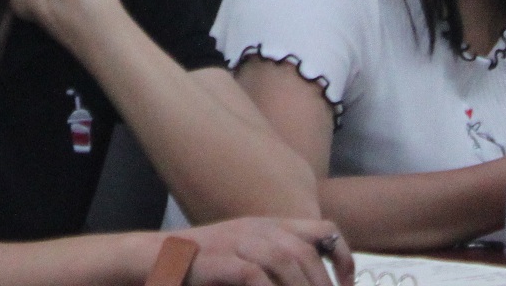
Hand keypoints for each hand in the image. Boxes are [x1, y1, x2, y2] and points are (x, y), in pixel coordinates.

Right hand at [179, 218, 351, 285]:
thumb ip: (275, 268)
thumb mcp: (246, 258)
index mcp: (268, 226)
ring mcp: (237, 241)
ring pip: (288, 259)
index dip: (342, 256)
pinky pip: (256, 274)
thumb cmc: (203, 267)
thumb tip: (307, 282)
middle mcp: (257, 228)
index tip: (348, 284)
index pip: (321, 228)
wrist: (156, 259)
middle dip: (323, 284)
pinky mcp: (220, 258)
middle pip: (306, 251)